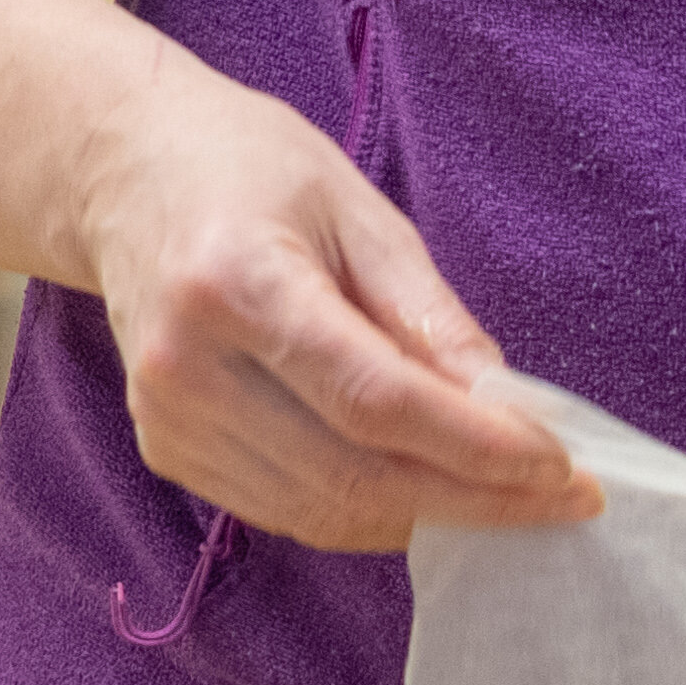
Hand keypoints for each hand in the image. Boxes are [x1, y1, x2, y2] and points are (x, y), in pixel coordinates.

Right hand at [79, 78, 591, 554]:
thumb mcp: (358, 208)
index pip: (374, 399)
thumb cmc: (248, 168)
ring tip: (511, 497)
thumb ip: (430, 314)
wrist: (121, 170)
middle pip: (352, 474)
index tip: (561, 466)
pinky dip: (371, 512)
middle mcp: (187, 365)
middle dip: (473, 499)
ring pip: (325, 511)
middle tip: (563, 499)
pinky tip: (429, 488)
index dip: (476, 446)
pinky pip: (290, 511)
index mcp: (237, 281)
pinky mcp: (166, 451)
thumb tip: (508, 408)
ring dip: (430, 516)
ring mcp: (167, 419)